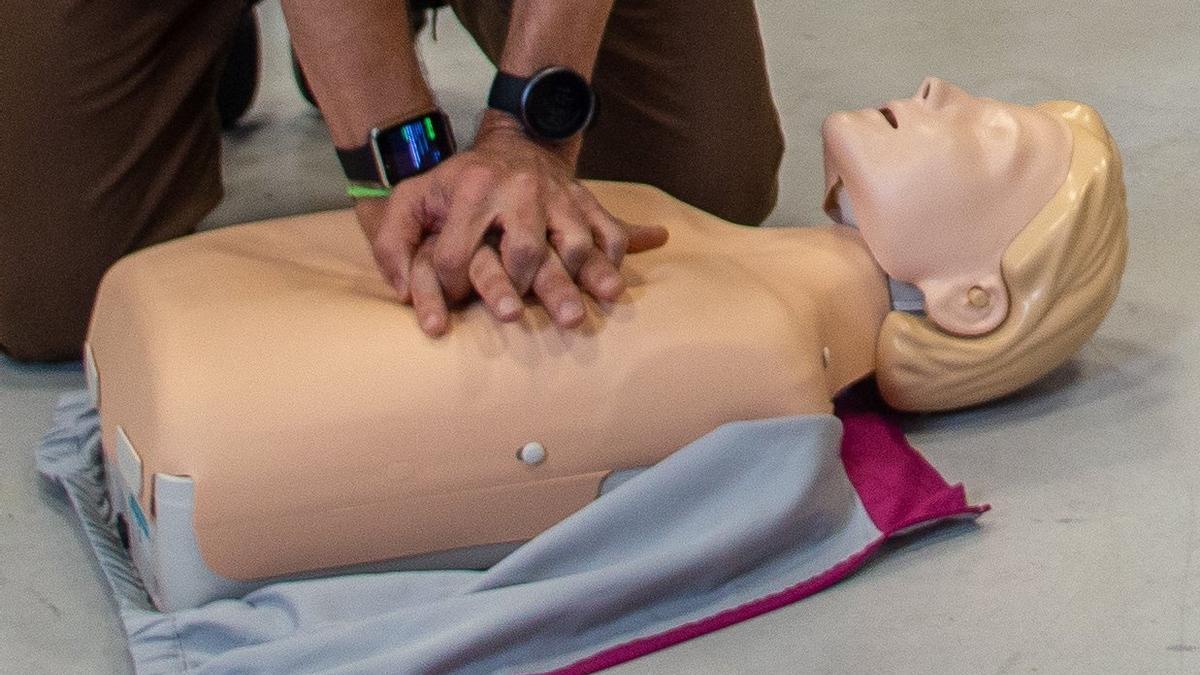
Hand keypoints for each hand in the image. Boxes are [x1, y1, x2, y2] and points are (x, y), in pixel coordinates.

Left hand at [356, 116, 667, 335]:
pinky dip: (611, 261)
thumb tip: (401, 292)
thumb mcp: (413, 198)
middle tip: (515, 318)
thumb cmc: (458, 183)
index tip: (452, 300)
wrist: (513, 140)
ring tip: (575, 313)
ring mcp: (559, 194)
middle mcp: (519, 189)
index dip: (449, 286)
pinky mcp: (586, 200)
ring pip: (575, 244)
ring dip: (577, 281)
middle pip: (525, 251)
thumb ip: (392, 242)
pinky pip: (609, 232)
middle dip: (519, 289)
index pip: (458, 254)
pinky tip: (606, 287)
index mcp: (471, 188)